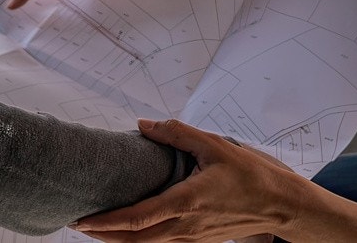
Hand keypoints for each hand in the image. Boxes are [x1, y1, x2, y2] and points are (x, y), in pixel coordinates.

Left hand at [73, 119, 303, 242]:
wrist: (280, 205)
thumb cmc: (250, 175)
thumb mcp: (214, 145)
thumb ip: (176, 133)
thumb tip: (143, 124)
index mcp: (185, 202)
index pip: (137, 219)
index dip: (106, 222)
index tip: (82, 218)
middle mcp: (184, 226)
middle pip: (134, 241)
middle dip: (102, 235)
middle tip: (76, 224)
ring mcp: (190, 237)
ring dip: (117, 240)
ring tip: (94, 228)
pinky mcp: (196, 240)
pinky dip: (138, 241)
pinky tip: (127, 231)